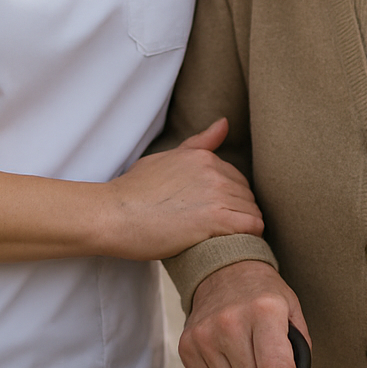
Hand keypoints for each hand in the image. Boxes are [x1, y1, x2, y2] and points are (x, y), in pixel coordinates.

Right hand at [102, 118, 262, 260]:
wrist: (114, 215)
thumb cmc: (134, 191)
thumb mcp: (166, 158)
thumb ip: (198, 143)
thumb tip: (225, 123)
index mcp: (203, 157)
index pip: (237, 179)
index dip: (229, 199)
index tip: (214, 215)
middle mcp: (213, 171)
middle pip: (246, 195)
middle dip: (237, 213)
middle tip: (218, 231)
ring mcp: (215, 194)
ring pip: (251, 211)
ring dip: (243, 227)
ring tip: (223, 240)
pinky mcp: (214, 219)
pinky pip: (252, 226)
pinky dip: (249, 237)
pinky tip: (232, 245)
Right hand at [179, 259, 308, 367]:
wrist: (225, 271)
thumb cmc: (261, 293)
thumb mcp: (292, 311)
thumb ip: (298, 349)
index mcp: (265, 311)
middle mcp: (231, 322)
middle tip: (263, 356)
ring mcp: (206, 335)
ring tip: (245, 351)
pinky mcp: (187, 345)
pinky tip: (227, 354)